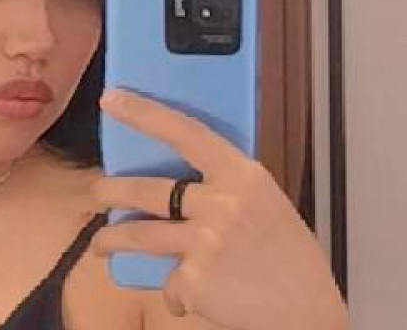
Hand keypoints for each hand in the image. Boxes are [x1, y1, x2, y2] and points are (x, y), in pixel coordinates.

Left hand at [91, 88, 347, 329]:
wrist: (310, 320)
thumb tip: (186, 176)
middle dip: (111, 191)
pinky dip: (175, 293)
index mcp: (243, 176)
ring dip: (111, 240)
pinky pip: (169, 283)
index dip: (143, 113)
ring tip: (100, 245)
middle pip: (147, 189)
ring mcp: (205, 242)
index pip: (185, 131)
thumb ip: (230, 187)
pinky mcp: (195, 281)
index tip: (111, 99)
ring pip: (139, 234)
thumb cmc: (293, 263)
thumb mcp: (268, 206)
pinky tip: (190, 298)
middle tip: (96, 192)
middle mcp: (221, 203)